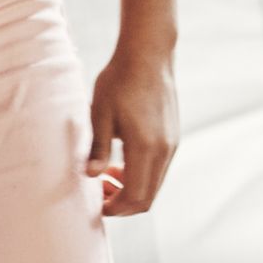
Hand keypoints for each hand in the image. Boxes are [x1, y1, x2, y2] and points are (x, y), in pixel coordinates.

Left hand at [89, 46, 179, 218]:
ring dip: (131, 190)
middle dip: (122, 204)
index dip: (115, 208)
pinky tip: (120, 162)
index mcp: (145, 147)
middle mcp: (164, 150)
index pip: (135, 196)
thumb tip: (90, 176)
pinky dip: (140, 176)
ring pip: (154, 185)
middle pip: (147, 197)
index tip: (95, 204)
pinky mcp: (172, 137)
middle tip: (98, 194)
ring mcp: (171, 145)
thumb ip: (97, 148)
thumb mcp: (100, 113)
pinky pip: (158, 169)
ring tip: (105, 177)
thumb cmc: (119, 80)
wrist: (148, 54)